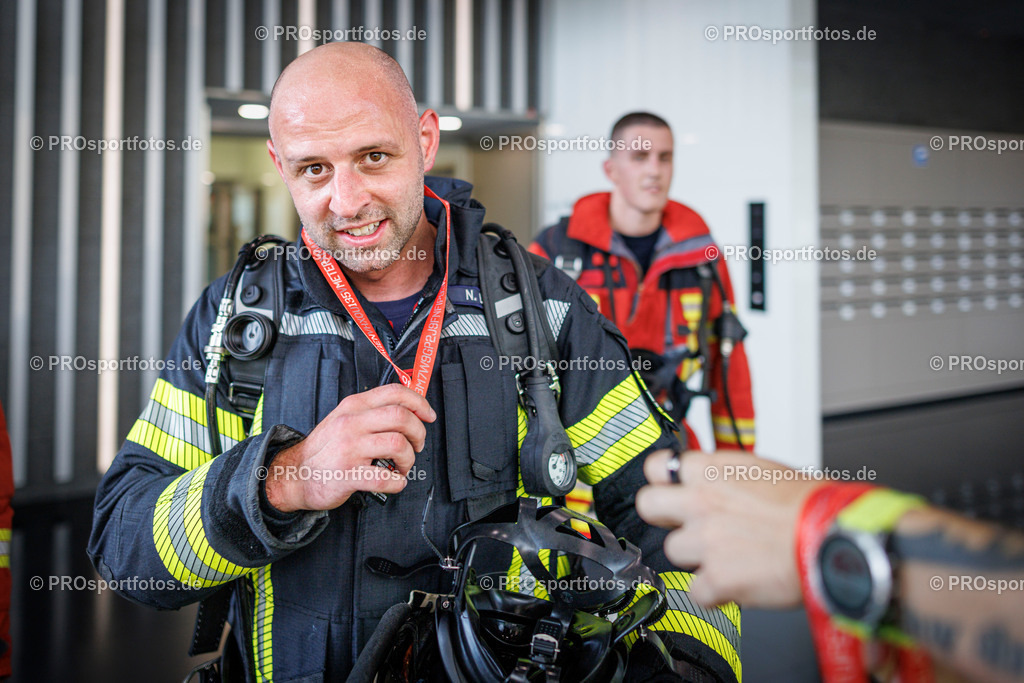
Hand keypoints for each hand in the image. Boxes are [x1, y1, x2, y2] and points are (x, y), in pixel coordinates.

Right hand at [265, 384, 435, 511]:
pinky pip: (386, 478)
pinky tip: (393, 481)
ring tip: (402, 466)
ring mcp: (350, 448)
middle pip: (401, 417)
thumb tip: (408, 409)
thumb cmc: (324, 449)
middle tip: (417, 445)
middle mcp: (351, 423)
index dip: (419, 402)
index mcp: (353, 407)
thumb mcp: (343, 418)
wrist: (294, 474)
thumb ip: (371, 411)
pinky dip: (398, 483)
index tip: (428, 415)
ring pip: (398, 445)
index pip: (394, 392)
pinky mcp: (348, 474)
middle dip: (418, 432)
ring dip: (409, 459)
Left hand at [635, 449, 818, 608]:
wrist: (832, 537)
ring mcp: (704, 540)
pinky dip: (714, 592)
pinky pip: (696, 590)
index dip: (663, 481)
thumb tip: (717, 482)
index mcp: (712, 470)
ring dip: (695, 557)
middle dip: (662, 516)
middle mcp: (701, 502)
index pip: (657, 467)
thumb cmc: (811, 506)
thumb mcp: (763, 470)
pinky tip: (735, 584)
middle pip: (648, 505)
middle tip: (684, 524)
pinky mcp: (715, 578)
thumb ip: (727, 477)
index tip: (670, 488)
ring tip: (725, 556)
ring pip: (673, 550)